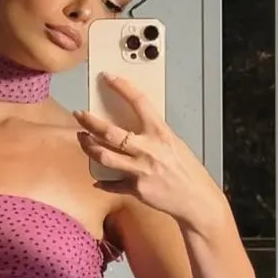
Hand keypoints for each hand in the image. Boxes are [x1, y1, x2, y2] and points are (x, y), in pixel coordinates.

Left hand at [74, 74, 226, 227]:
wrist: (197, 200)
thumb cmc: (188, 171)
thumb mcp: (174, 143)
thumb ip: (154, 134)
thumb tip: (134, 125)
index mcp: (160, 133)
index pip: (139, 102)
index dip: (122, 87)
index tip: (109, 78)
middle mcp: (148, 149)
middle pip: (110, 132)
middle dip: (89, 121)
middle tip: (80, 114)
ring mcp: (140, 170)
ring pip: (104, 156)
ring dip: (88, 146)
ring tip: (82, 139)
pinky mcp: (136, 188)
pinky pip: (112, 183)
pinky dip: (102, 181)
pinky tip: (97, 178)